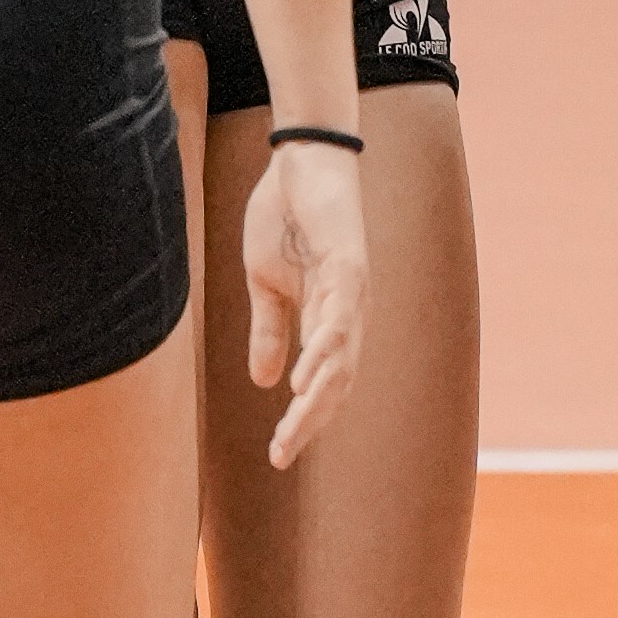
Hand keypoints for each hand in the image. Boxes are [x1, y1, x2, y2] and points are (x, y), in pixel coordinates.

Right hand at [237, 138, 370, 471]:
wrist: (298, 162)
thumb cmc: (285, 218)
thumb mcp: (266, 283)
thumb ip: (270, 330)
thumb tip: (266, 382)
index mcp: (328, 320)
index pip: (321, 384)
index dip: (302, 420)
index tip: (277, 455)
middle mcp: (347, 313)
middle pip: (337, 383)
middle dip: (309, 421)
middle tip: (281, 454)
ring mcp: (352, 291)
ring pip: (342, 358)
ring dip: (318, 397)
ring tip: (295, 427)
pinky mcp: (348, 264)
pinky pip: (339, 318)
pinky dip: (323, 351)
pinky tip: (303, 377)